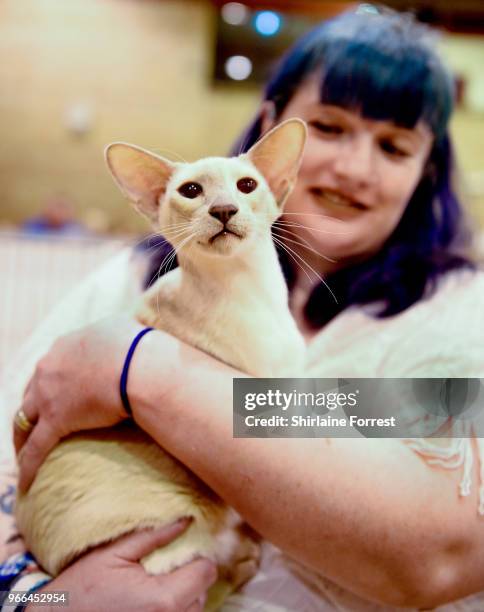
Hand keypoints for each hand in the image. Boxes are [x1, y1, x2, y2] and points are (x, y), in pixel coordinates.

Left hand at [14, 316, 144, 491]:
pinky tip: (26, 483)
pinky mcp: (56, 421)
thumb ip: (111, 339)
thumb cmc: (136, 346)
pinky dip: (29, 465)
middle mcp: (49, 369)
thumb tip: (122, 342)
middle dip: (30, 409)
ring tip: (22, 451)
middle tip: (33, 424)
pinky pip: (36, 448)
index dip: (50, 382)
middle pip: (30, 393)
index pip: (50, 367)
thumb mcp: (120, 330)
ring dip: (21, 436)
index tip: (55, 393)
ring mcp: (48, 396)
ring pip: (24, 419)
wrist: (137, 364)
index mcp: (64, 347)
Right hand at [26, 519, 216, 611]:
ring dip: (182, 597)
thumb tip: (186, 519)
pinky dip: (172, 611)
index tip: (182, 552)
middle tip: (164, 568)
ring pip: (192, 611)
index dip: (197, 558)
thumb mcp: (115, 552)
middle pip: (202, 593)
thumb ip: (154, 536)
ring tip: (154, 586)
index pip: (206, 572)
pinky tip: (150, 603)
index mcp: (162, 599)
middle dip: (188, 578)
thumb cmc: (81, 589)